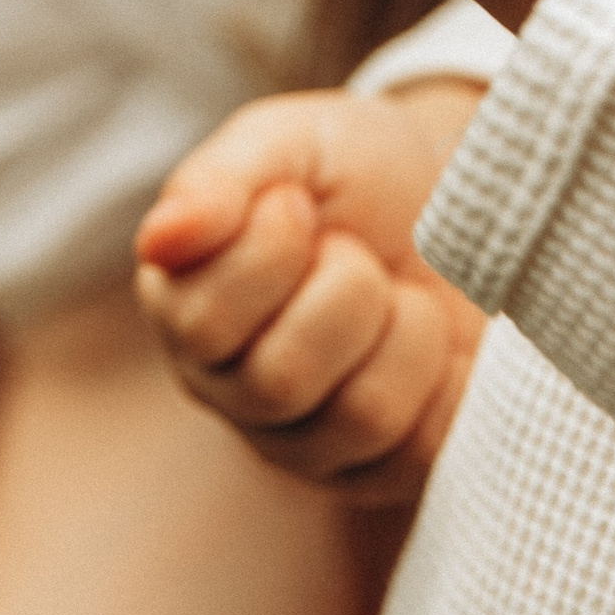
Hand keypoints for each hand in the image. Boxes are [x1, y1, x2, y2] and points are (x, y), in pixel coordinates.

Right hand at [134, 84, 486, 504]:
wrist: (456, 197)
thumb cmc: (353, 171)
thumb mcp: (287, 142)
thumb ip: (219, 181)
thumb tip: (158, 240)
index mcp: (186, 309)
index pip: (203, 324)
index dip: (271, 248)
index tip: (299, 200)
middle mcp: (233, 392)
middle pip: (281, 380)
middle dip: (346, 288)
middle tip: (356, 250)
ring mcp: (307, 444)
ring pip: (361, 417)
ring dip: (405, 329)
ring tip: (398, 292)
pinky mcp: (384, 472)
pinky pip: (422, 447)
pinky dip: (447, 374)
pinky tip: (431, 336)